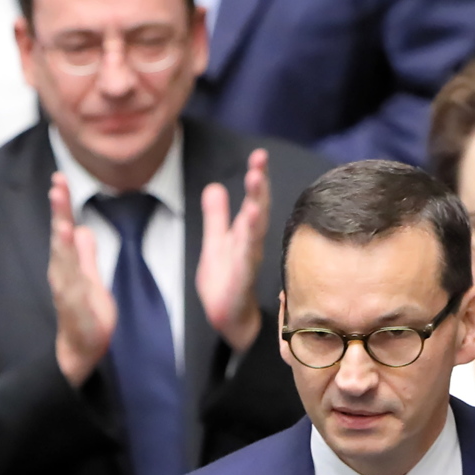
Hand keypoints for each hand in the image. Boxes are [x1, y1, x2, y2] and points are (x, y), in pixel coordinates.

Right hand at [48, 173, 115, 384]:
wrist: (82, 349)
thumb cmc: (85, 313)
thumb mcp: (89, 276)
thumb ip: (85, 253)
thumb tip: (80, 228)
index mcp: (66, 264)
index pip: (63, 229)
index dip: (61, 205)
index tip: (59, 179)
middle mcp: (61, 274)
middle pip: (58, 239)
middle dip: (58, 213)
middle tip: (57, 187)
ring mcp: (66, 292)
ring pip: (62, 263)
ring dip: (61, 242)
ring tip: (63, 222)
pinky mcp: (75, 311)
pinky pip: (73, 292)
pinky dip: (72, 278)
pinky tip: (74, 271)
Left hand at [194, 147, 269, 352]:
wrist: (228, 319)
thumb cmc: (225, 281)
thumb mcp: (216, 242)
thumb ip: (216, 216)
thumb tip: (214, 186)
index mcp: (245, 233)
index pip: (253, 201)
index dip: (257, 178)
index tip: (259, 155)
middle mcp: (250, 243)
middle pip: (258, 209)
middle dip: (259, 186)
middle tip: (260, 161)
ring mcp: (247, 260)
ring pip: (254, 229)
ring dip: (256, 205)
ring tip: (255, 181)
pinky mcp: (240, 278)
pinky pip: (245, 255)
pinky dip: (248, 238)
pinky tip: (249, 220)